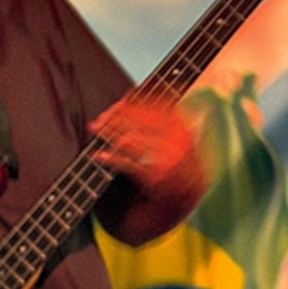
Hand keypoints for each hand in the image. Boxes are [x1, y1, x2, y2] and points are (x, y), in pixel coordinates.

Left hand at [91, 93, 206, 216]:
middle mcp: (176, 141)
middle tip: (99, 119)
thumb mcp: (177, 134)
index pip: (151, 108)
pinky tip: (98, 155)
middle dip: (115, 117)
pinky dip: (111, 159)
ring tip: (96, 129)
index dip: (130, 105)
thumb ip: (159, 114)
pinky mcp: (156, 178)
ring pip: (130, 139)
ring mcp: (166, 159)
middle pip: (137, 121)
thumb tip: (129, 95)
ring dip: (109, 132)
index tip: (115, 106)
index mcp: (182, 127)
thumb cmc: (181, 161)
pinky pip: (128, 164)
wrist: (191, 193)